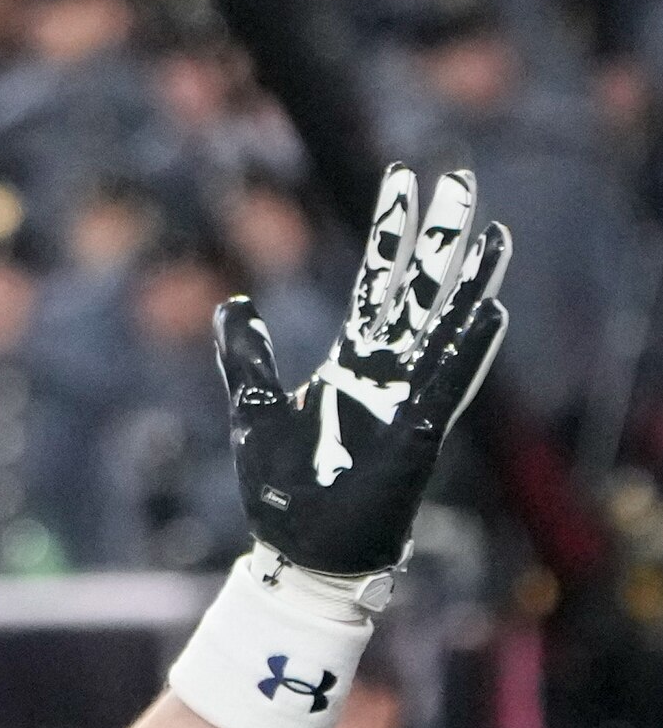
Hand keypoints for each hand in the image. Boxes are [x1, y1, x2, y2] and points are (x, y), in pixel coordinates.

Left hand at [215, 164, 509, 578]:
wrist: (299, 549)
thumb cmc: (283, 487)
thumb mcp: (254, 407)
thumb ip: (248, 355)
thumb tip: (233, 302)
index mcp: (351, 362)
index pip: (374, 284)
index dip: (389, 235)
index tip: (400, 182)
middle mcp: (386, 373)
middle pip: (417, 291)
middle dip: (436, 238)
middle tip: (457, 178)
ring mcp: (406, 401)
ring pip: (443, 330)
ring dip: (468, 284)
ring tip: (493, 236)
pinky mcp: (417, 435)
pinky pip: (447, 386)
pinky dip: (467, 351)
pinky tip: (490, 311)